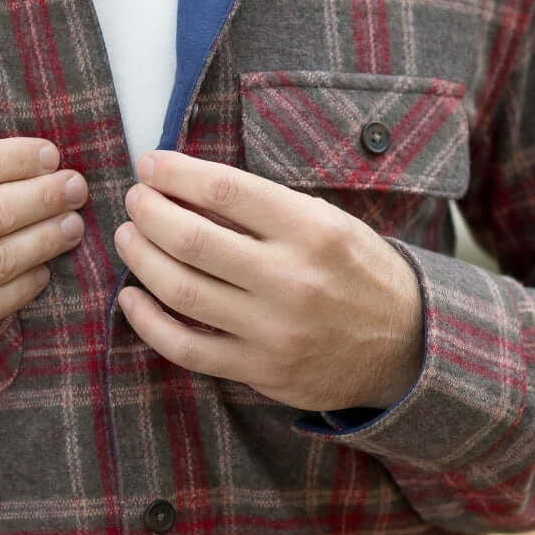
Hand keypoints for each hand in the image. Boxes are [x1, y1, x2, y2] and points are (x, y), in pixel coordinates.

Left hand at [113, 151, 423, 412]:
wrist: (407, 346)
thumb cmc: (358, 271)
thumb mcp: (329, 222)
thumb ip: (265, 209)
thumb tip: (189, 186)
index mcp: (312, 230)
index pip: (224, 191)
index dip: (175, 173)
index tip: (150, 164)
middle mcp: (291, 279)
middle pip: (191, 240)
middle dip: (148, 212)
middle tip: (134, 200)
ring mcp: (273, 330)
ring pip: (181, 291)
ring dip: (140, 258)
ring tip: (127, 237)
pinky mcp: (260, 370)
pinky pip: (186, 347)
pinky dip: (148, 321)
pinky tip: (131, 298)